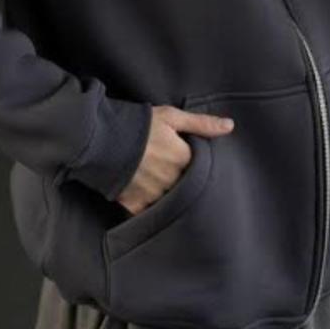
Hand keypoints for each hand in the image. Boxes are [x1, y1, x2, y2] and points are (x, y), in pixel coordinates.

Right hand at [114, 105, 234, 215]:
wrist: (99, 138)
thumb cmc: (138, 124)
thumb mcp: (171, 117)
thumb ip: (201, 124)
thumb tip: (230, 126)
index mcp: (182, 159)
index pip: (200, 169)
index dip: (197, 166)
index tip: (193, 162)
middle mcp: (171, 181)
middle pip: (185, 186)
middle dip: (183, 181)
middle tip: (173, 171)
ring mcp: (153, 195)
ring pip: (169, 201)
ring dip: (168, 194)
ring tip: (160, 182)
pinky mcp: (134, 205)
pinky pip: (148, 212)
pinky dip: (149, 206)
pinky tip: (146, 195)